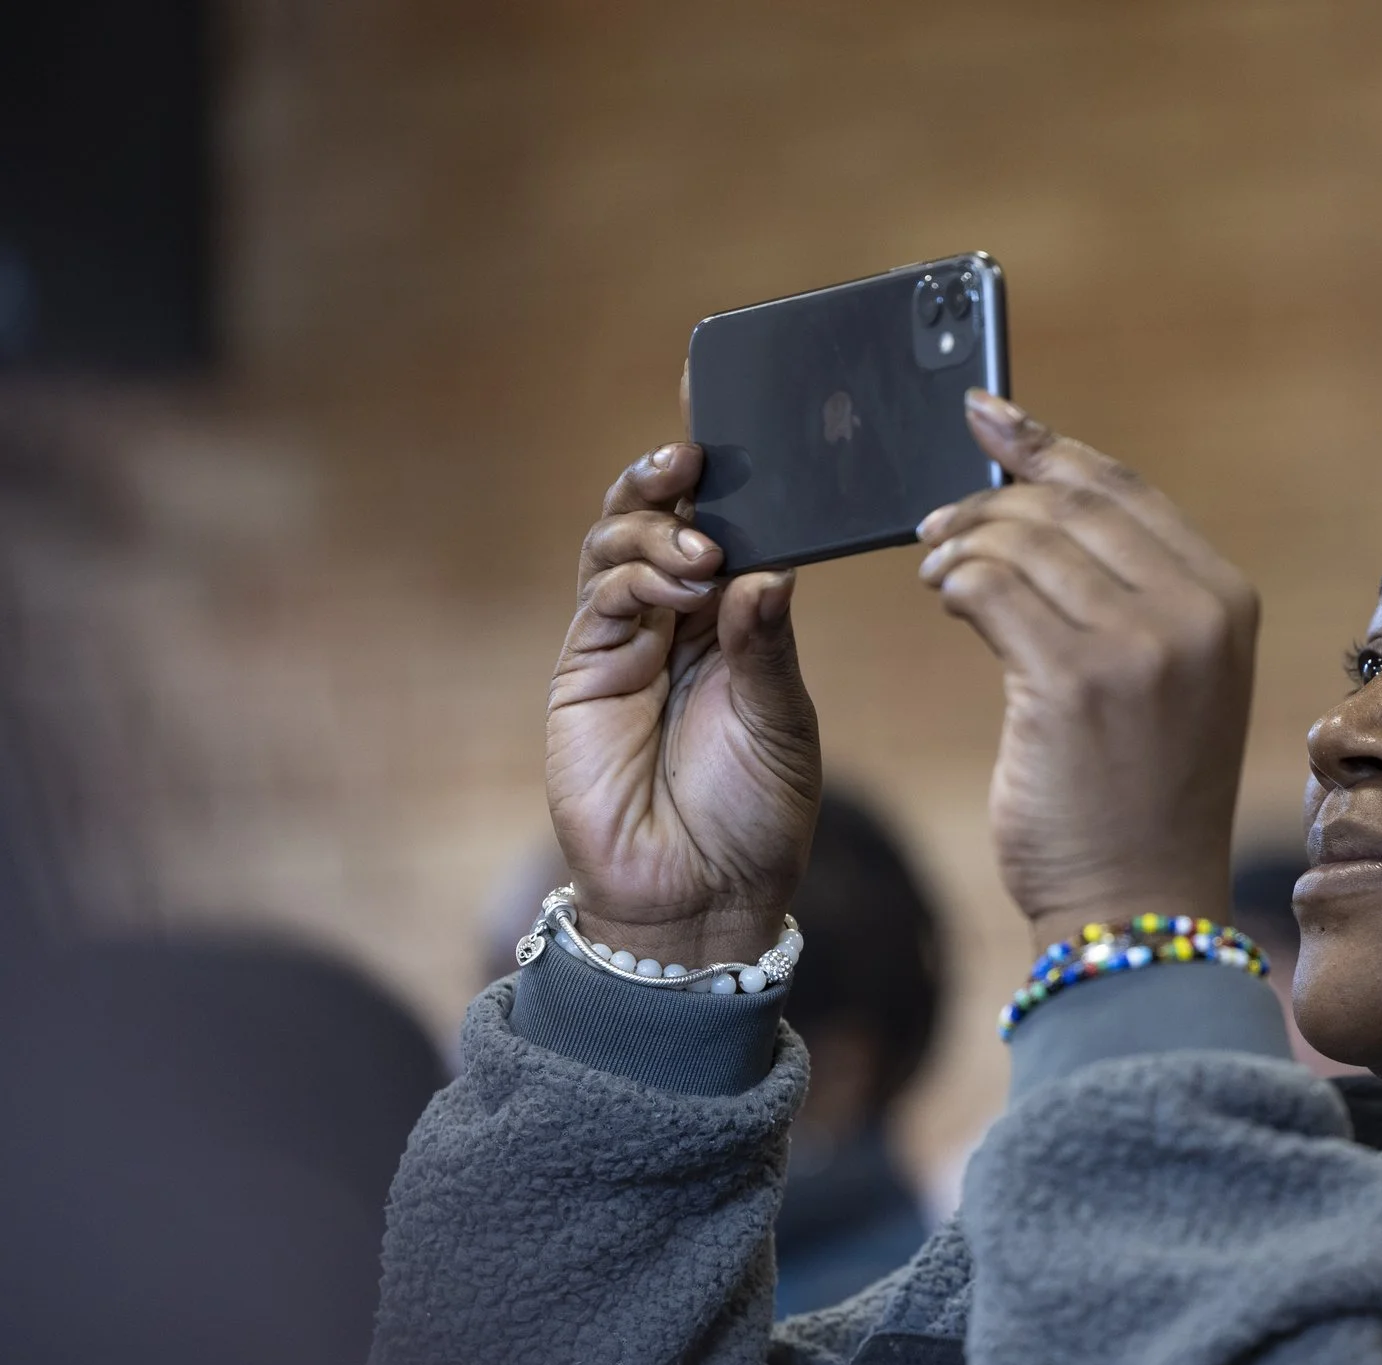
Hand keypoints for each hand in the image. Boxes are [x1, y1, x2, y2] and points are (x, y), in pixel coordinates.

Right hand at [546, 441, 820, 968]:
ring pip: (617, 548)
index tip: (733, 435)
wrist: (702, 898)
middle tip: (699, 463)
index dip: (723, 485)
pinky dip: (634, 578)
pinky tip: (677, 588)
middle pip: (657, 522)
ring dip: (655, 529)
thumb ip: (769, 644)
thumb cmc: (756, 815)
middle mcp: (677, 623)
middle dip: (670, 482)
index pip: (725, 532)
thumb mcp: (783, 722)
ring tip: (701, 551)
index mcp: (736, 624)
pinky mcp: (584, 673)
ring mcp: (624, 644)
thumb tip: (769, 569)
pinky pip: (599, 601)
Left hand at [917, 390, 1257, 951]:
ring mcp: (1141, 645)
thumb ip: (1129, 599)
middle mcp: (1195, 612)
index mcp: (1226, 600)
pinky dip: (955, 579)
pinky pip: (991, 587)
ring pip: (1024, 538)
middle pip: (1069, 502)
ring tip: (937, 573)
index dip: (1048, 444)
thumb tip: (1035, 510)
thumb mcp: (1167, 685)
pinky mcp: (1074, 682)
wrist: (1140, 909)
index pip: (1125, 488)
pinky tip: (944, 596)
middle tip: (936, 523)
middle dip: (989, 497)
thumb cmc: (1137, 803)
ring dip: (962, 543)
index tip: (987, 414)